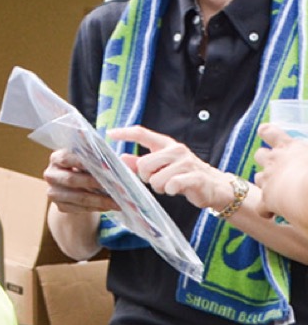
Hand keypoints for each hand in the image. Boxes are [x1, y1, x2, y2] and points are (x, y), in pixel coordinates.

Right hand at [43, 147, 115, 212]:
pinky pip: (80, 209)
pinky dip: (96, 208)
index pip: (67, 158)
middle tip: (116, 187)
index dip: (84, 162)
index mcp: (56, 158)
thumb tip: (123, 161)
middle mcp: (50, 174)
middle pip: (72, 180)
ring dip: (100, 200)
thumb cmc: (86, 169)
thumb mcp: (89, 159)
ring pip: (78, 197)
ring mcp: (53, 192)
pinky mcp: (59, 207)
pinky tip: (109, 206)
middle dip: (95, 183)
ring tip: (118, 202)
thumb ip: (99, 157)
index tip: (105, 167)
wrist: (75, 188)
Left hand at [120, 125, 234, 212]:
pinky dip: (170, 191)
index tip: (109, 133)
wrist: (215, 187)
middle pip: (144, 164)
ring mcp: (186, 162)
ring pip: (156, 178)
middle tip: (157, 180)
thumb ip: (141, 162)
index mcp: (166, 144)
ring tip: (169, 185)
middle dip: (146, 177)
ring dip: (159, 187)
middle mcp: (176, 150)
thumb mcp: (161, 166)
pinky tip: (176, 190)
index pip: (142, 133)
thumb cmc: (183, 175)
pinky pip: (171, 186)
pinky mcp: (194, 177)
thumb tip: (121, 158)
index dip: (125, 133)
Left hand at [255, 124, 307, 227]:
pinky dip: (266, 211)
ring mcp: (268, 180)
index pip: (270, 133)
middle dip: (264, 159)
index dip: (267, 132)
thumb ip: (307, 154)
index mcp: (290, 147)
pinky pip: (261, 207)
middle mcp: (275, 161)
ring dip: (265, 182)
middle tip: (277, 166)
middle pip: (260, 155)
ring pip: (258, 178)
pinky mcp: (267, 200)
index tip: (264, 131)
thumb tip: (307, 156)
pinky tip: (275, 215)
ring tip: (279, 190)